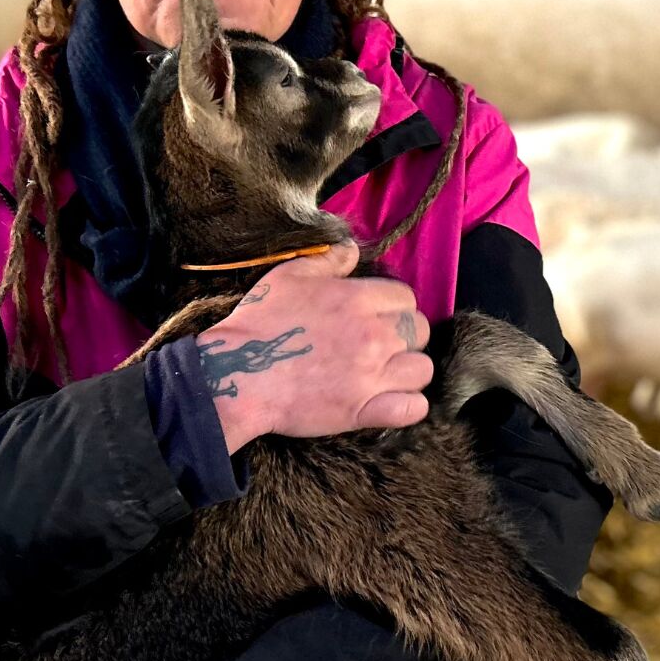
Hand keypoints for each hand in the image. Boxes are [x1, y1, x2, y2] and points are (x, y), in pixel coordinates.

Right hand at [197, 240, 431, 451]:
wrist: (238, 375)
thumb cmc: (258, 324)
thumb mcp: (287, 276)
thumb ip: (327, 261)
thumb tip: (353, 250)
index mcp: (357, 299)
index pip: (405, 297)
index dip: (392, 307)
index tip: (375, 317)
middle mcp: (372, 335)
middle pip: (419, 331)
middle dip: (404, 336)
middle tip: (378, 345)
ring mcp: (371, 375)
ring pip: (422, 370)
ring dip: (407, 370)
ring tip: (385, 374)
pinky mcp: (364, 410)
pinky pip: (412, 409)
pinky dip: (409, 406)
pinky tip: (393, 401)